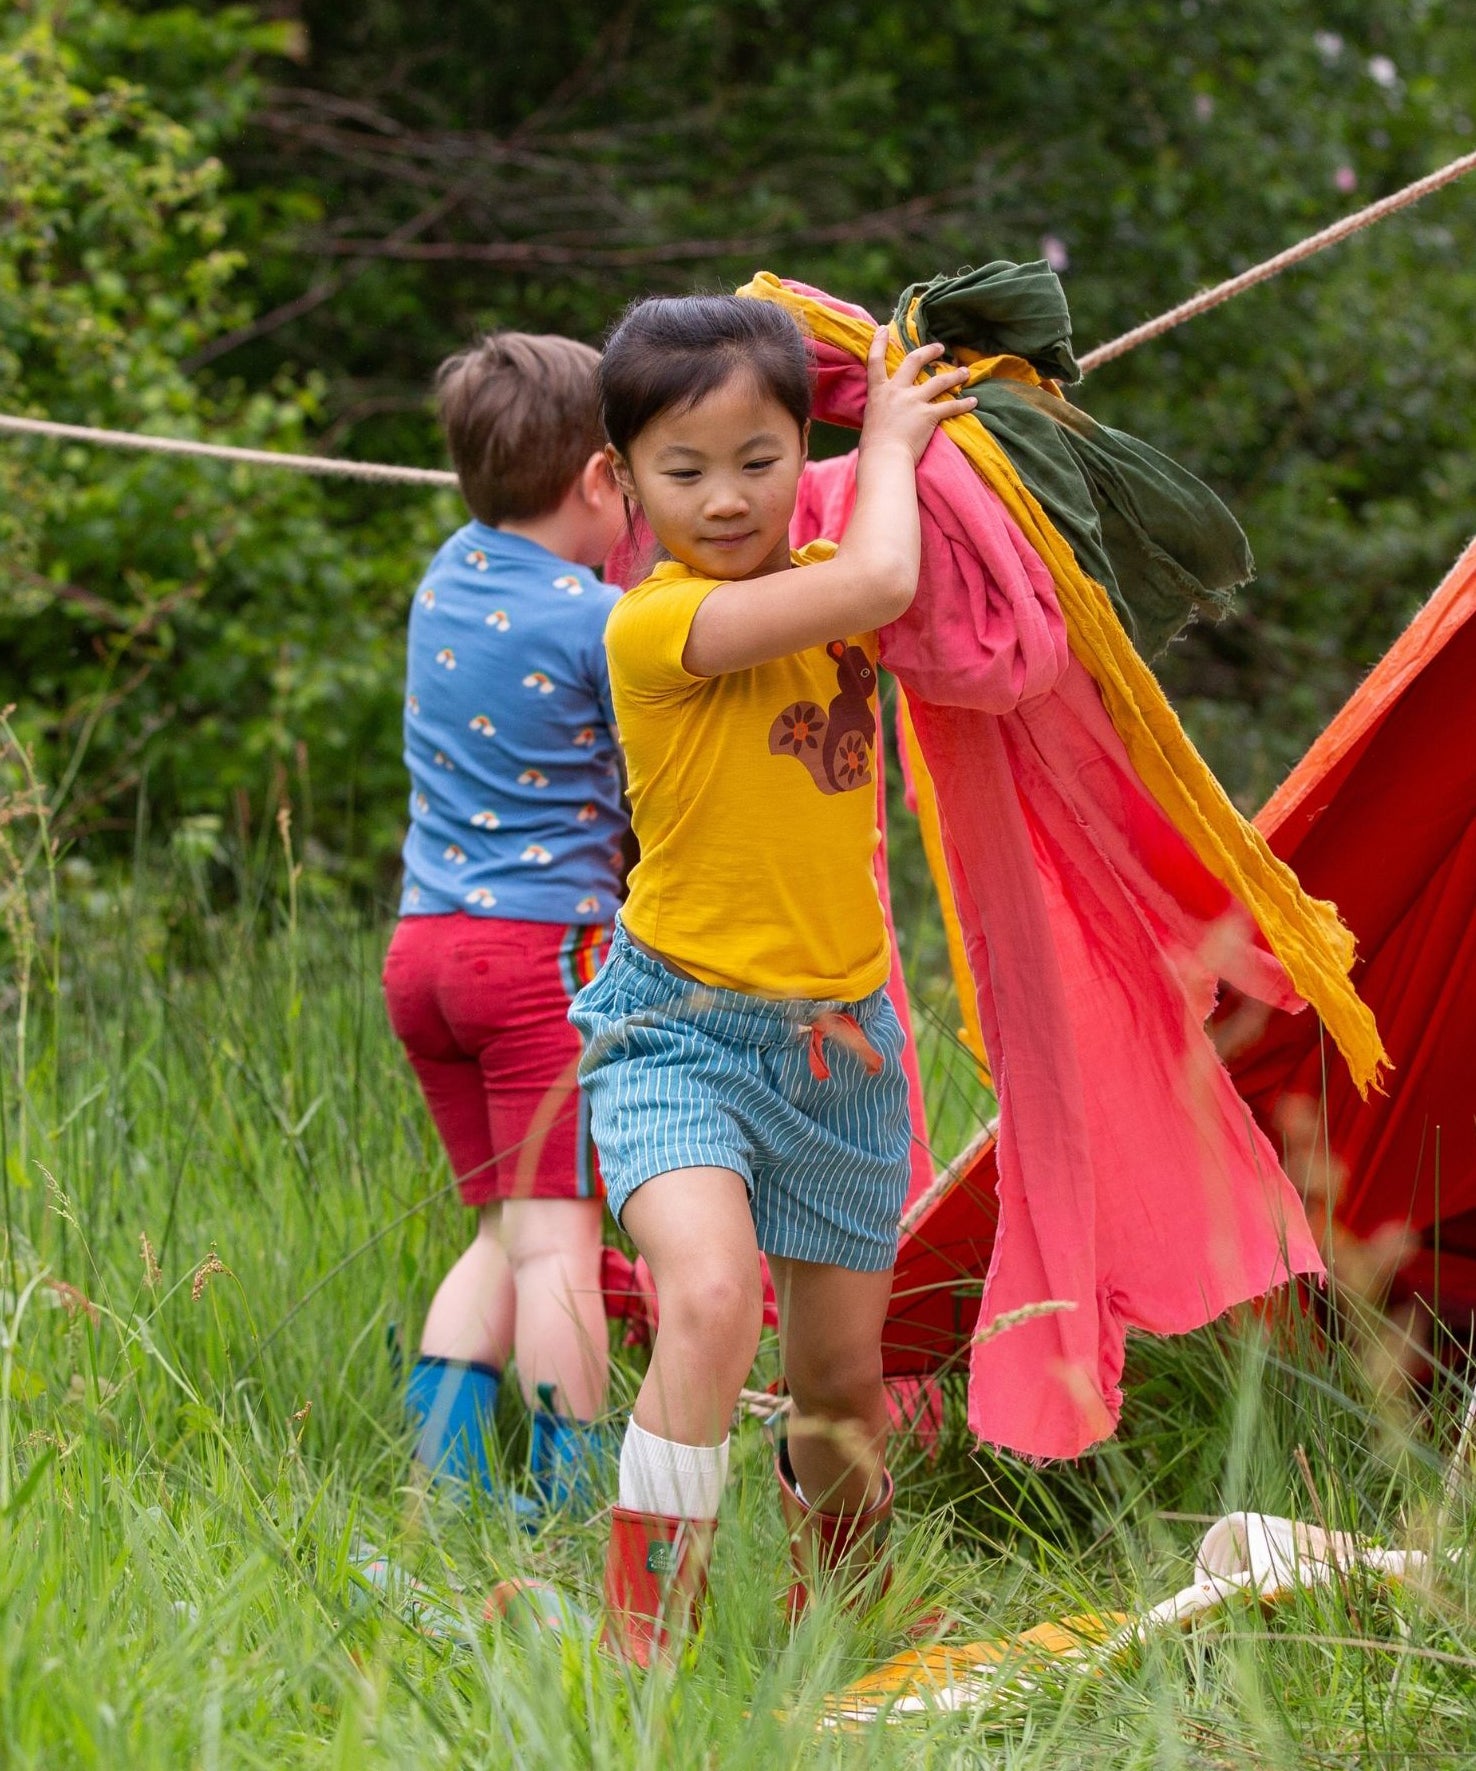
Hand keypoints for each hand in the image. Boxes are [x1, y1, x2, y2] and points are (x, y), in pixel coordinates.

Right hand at [859, 327, 975, 464]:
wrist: (884, 458)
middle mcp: (897, 390)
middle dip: (929, 351)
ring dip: (954, 375)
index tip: (884, 329)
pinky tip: (973, 401)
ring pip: (939, 380)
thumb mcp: (871, 418)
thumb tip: (884, 409)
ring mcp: (914, 401)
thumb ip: (880, 407)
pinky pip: (950, 406)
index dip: (879, 342)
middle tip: (940, 348)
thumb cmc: (873, 446)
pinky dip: (964, 404)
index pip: (876, 360)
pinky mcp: (929, 415)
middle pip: (914, 360)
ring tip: (965, 372)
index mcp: (879, 391)